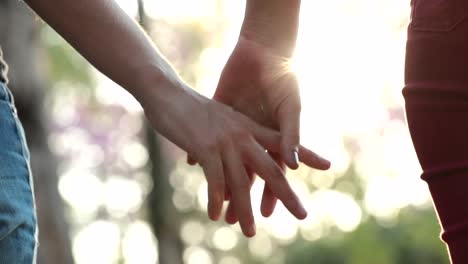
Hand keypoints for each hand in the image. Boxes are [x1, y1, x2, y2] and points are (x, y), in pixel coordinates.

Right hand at [141, 81, 308, 236]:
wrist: (166, 92)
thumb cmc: (190, 108)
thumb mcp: (217, 121)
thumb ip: (228, 139)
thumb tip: (231, 157)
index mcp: (248, 127)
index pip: (282, 142)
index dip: (306, 154)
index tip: (328, 164)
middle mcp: (242, 135)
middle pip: (270, 168)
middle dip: (286, 194)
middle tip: (302, 214)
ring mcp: (225, 141)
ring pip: (242, 181)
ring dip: (246, 209)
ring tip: (251, 232)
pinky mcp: (206, 147)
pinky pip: (216, 179)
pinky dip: (215, 199)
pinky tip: (215, 215)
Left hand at [211, 36, 330, 221]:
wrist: (260, 51)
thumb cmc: (281, 77)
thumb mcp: (290, 107)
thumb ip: (291, 134)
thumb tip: (292, 164)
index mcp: (272, 138)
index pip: (273, 172)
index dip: (272, 192)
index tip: (269, 213)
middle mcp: (252, 137)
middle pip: (248, 173)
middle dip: (245, 197)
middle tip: (239, 223)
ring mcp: (233, 127)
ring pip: (227, 162)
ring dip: (221, 182)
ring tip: (214, 204)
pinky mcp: (217, 113)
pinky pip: (206, 137)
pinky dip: (199, 150)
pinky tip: (190, 164)